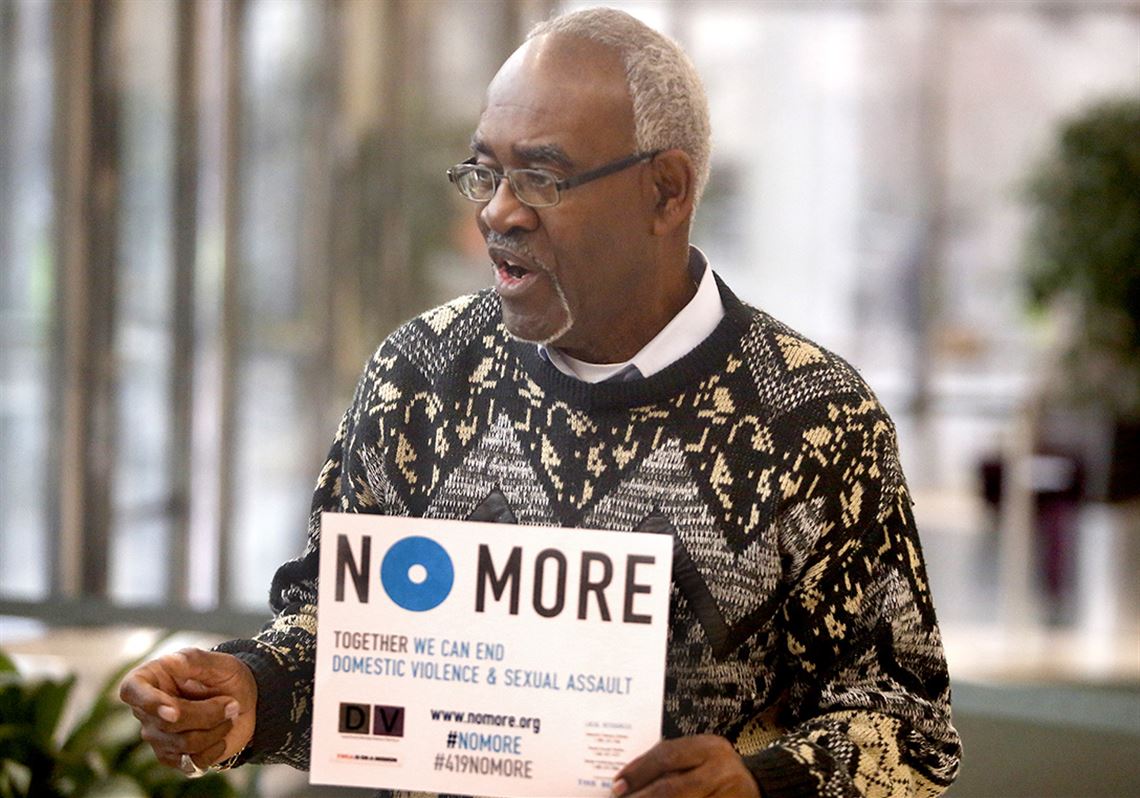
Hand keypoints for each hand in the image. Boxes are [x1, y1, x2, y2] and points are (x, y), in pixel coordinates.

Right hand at [119, 647, 256, 771]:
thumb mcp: (217, 662)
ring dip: (217, 729)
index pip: (131, 690)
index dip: (149, 703)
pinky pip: (192, 762)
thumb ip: (193, 661)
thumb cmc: (226, 677)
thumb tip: (169, 661)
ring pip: (183, 743)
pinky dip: (215, 748)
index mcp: (151, 679)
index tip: (173, 711)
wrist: (245, 702)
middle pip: (168, 722)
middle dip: (208, 714)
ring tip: (229, 715)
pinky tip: (222, 735)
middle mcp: (148, 710)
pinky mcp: (173, 757)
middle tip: (231, 704)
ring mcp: (158, 736)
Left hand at [611, 735, 760, 797]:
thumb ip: (671, 765)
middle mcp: (721, 769)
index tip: (616, 785)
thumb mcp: (700, 758)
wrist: (758, 787)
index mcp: (709, 747)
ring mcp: (729, 794)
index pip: (667, 755)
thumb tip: (627, 783)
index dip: (638, 771)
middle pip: (672, 788)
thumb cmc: (717, 771)